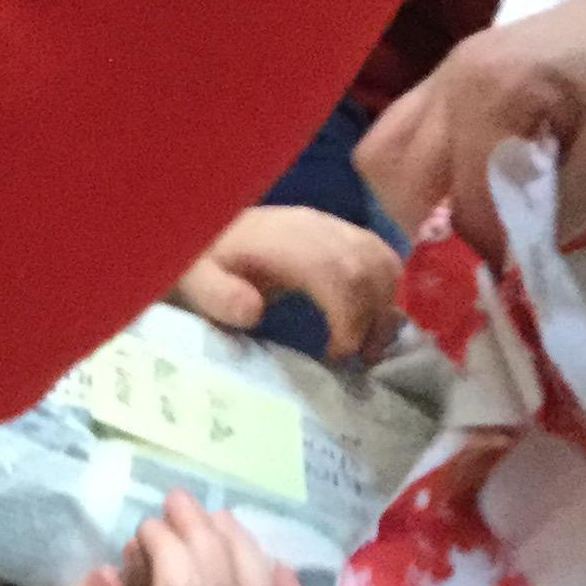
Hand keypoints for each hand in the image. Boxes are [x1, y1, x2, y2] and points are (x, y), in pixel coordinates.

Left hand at [170, 204, 400, 355]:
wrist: (215, 233)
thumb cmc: (207, 265)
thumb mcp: (198, 282)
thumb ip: (219, 296)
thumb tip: (253, 311)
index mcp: (282, 239)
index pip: (335, 272)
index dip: (347, 318)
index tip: (334, 355)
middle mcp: (315, 225)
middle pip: (367, 267)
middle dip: (371, 319)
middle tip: (357, 360)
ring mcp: (333, 225)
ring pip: (382, 261)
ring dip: (384, 307)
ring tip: (369, 348)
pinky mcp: (344, 232)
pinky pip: (383, 256)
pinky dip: (387, 291)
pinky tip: (372, 322)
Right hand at [356, 0, 585, 261]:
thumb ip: (551, 220)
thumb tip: (505, 274)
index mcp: (486, 92)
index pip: (458, 207)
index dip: (484, 257)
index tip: (516, 288)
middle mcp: (450, 79)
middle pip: (399, 183)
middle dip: (437, 234)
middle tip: (491, 261)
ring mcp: (449, 72)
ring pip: (389, 156)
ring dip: (422, 203)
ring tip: (477, 229)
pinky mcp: (463, 75)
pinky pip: (413, 134)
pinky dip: (432, 175)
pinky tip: (482, 192)